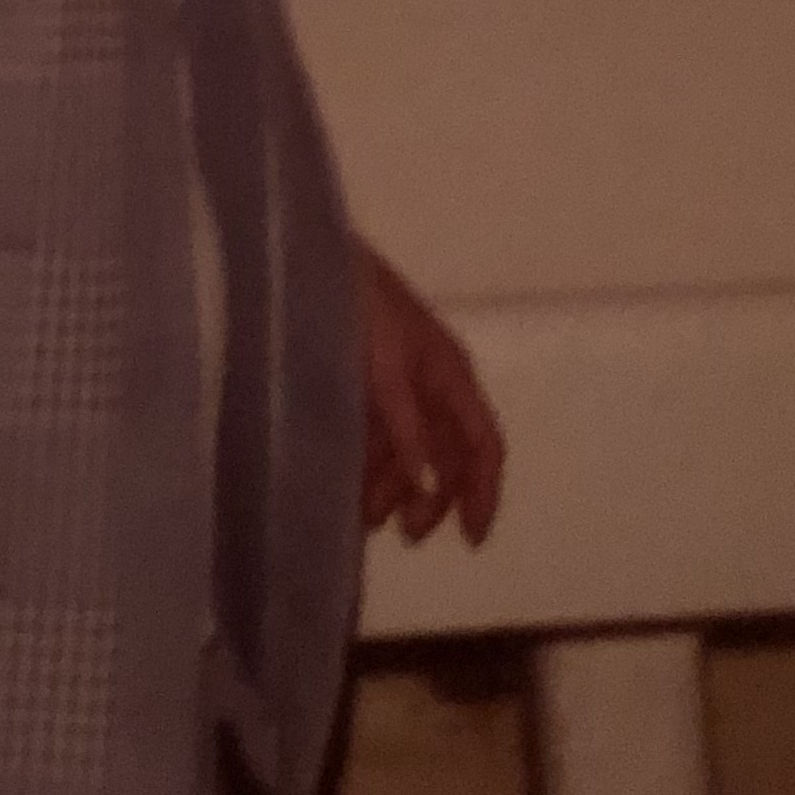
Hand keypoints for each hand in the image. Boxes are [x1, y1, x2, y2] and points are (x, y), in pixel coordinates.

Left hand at [356, 242, 503, 544]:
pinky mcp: (361, 381)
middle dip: (432, 498)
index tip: (471, 539)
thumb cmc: (361, 307)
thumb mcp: (388, 369)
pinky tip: (348, 487)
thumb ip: (407, 428)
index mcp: (450, 376)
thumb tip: (428, 486)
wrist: (311, 256)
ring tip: (366, 518)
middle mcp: (430, 383)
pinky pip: (376, 434)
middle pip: (447, 454)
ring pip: (408, 449)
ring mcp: (395, 383)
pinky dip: (369, 464)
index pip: (483, 443)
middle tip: (405, 534)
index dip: (483, 491)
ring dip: (395, 487)